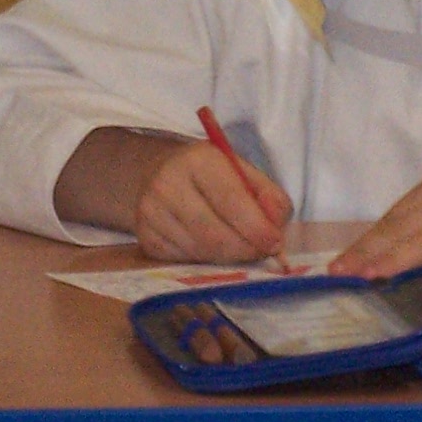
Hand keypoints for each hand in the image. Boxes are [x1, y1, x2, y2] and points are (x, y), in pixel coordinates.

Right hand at [134, 140, 291, 262]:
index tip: (275, 243)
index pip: (230, 199)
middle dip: (245, 249)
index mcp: (198, 160)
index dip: (255, 226)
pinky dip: (206, 260)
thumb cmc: (210, 174)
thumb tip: (275, 230)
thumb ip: (269, 196)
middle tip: (262, 252)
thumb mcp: (243, 171)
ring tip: (239, 247)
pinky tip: (211, 246)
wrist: (158, 173)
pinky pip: (184, 261)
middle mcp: (168, 185)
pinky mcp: (145, 239)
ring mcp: (151, 214)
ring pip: (200, 252)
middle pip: (213, 234)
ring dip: (227, 257)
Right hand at [329, 165, 421, 279]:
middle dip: (366, 251)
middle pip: (400, 227)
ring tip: (338, 265)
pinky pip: (397, 209)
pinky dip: (377, 230)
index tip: (367, 276)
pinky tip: (359, 248)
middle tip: (336, 273)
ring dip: (364, 242)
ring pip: (393, 217)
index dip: (395, 260)